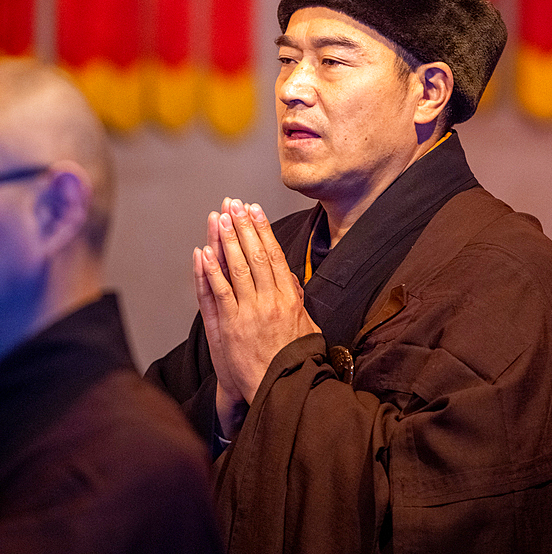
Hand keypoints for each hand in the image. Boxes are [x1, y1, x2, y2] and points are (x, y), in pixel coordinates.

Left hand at [194, 199, 319, 406]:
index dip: (263, 230)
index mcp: (289, 298)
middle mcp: (270, 300)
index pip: (275, 255)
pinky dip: (211, 270)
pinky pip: (219, 292)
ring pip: (237, 268)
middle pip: (256, 255)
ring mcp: (249, 312)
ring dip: (227, 240)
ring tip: (221, 217)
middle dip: (243, 227)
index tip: (255, 210)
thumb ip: (297, 300)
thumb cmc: (294, 360)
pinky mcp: (230, 326)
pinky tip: (204, 252)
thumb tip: (291, 279)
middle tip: (234, 204)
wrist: (282, 389)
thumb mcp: (306, 326)